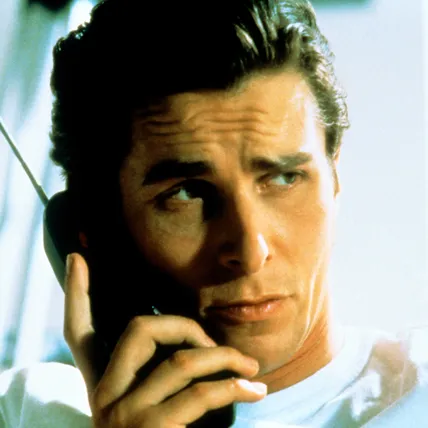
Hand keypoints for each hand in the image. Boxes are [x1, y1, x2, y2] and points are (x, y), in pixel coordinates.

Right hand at [64, 252, 266, 426]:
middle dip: (187, 325)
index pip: (77, 331)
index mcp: (100, 385)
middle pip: (140, 329)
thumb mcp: (146, 405)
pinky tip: (252, 389)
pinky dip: (233, 385)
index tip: (77, 256)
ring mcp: (125, 416)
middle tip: (217, 345)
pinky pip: (199, 392)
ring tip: (250, 367)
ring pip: (181, 359)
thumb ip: (154, 373)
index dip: (76, 293)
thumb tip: (186, 342)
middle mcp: (104, 397)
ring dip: (225, 358)